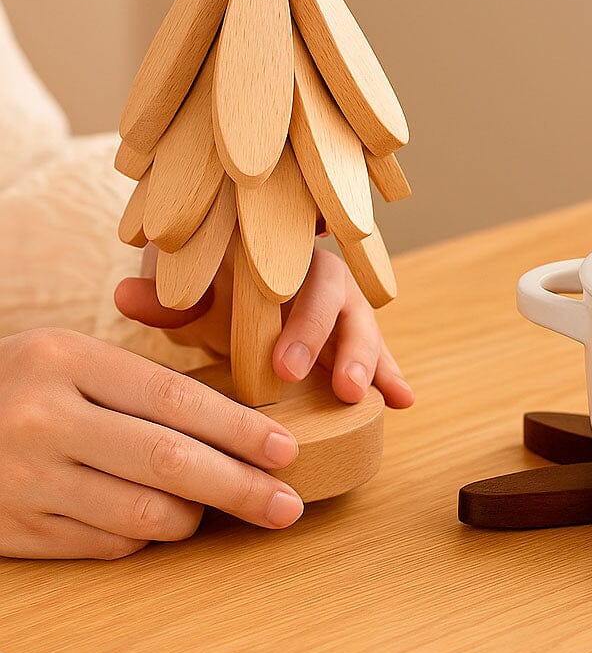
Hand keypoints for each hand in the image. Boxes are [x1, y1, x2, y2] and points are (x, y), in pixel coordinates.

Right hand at [0, 328, 305, 558]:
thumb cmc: (25, 388)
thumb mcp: (73, 360)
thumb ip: (145, 386)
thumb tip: (244, 430)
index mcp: (64, 360)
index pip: (176, 400)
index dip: (240, 431)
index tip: (286, 451)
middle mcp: (41, 419)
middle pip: (168, 463)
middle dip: (241, 488)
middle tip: (287, 505)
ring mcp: (22, 479)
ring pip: (143, 515)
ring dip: (194, 517)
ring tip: (216, 507)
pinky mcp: (12, 529)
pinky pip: (107, 545)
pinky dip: (144, 537)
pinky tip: (156, 519)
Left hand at [115, 245, 413, 408]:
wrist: (224, 283)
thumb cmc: (204, 282)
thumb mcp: (184, 288)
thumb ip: (162, 293)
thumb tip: (127, 298)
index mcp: (276, 253)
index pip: (292, 270)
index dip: (291, 314)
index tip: (280, 365)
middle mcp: (315, 274)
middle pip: (335, 295)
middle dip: (324, 339)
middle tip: (309, 381)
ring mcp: (338, 305)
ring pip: (362, 323)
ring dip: (367, 359)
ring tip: (362, 396)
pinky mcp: (350, 336)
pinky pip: (378, 351)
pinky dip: (391, 373)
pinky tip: (404, 399)